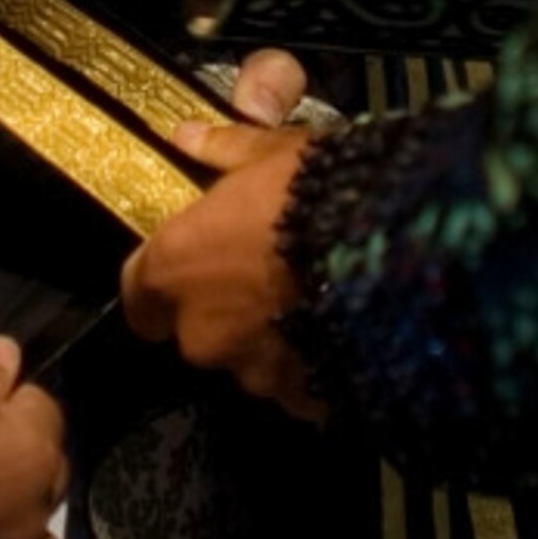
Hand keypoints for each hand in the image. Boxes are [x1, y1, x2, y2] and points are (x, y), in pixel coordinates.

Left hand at [122, 121, 324, 418]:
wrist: (398, 252)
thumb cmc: (320, 192)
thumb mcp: (272, 152)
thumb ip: (223, 152)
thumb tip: (188, 136)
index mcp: (175, 269)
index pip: (139, 294)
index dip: (164, 281)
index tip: (194, 263)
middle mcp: (201, 333)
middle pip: (196, 331)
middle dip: (226, 311)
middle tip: (270, 274)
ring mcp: (253, 373)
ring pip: (250, 360)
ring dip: (273, 338)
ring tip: (317, 298)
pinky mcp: (304, 402)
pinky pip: (299, 386)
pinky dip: (314, 364)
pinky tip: (343, 328)